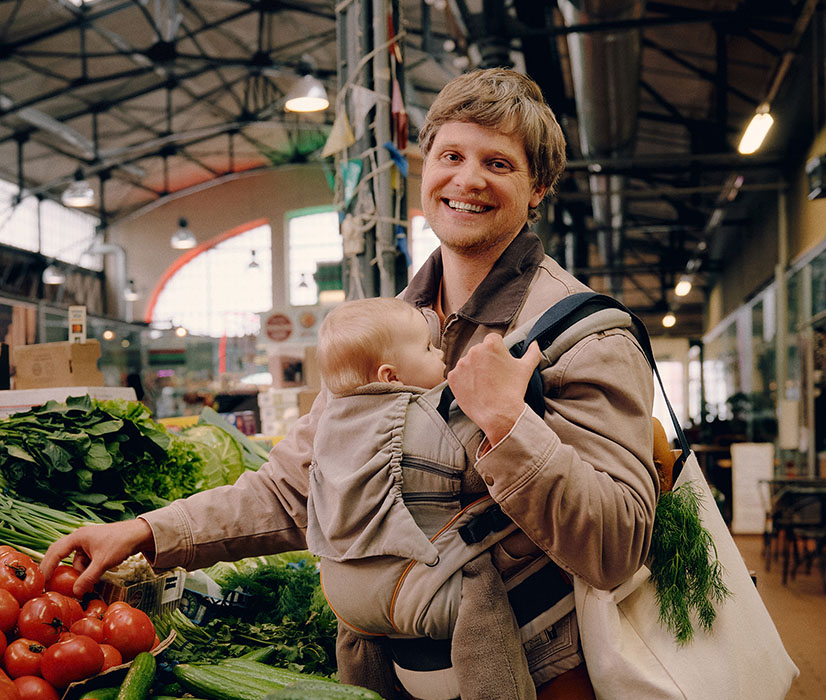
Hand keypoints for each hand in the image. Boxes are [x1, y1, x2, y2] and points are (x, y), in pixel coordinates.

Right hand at [39, 519, 154, 597]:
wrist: (139, 535)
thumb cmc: (121, 543)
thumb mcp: (103, 563)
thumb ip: (88, 578)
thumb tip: (75, 594)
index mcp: (78, 537)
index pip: (55, 552)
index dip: (46, 567)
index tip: (42, 582)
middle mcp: (79, 538)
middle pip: (60, 554)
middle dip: (56, 569)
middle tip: (49, 584)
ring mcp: (87, 543)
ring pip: (76, 561)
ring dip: (80, 574)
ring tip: (88, 585)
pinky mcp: (94, 548)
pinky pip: (85, 562)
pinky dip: (87, 571)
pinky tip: (96, 579)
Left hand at [447, 334, 542, 445]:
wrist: (499, 414)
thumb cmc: (513, 390)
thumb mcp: (526, 368)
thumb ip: (532, 352)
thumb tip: (535, 344)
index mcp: (491, 344)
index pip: (493, 340)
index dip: (498, 352)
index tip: (500, 363)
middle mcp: (474, 351)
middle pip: (480, 351)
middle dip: (485, 360)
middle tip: (494, 376)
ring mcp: (461, 364)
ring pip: (468, 363)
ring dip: (474, 370)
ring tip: (485, 385)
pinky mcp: (453, 377)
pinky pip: (458, 375)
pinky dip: (464, 381)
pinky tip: (475, 389)